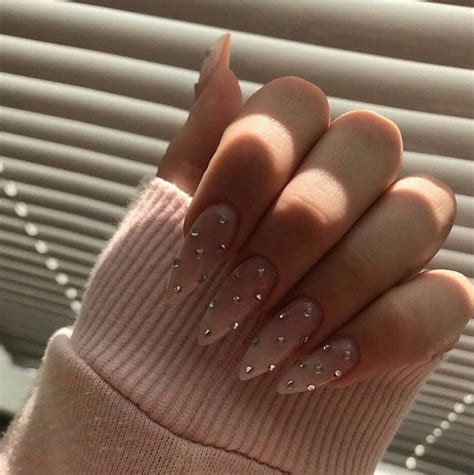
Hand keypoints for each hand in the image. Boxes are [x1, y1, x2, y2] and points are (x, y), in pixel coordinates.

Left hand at [158, 35, 472, 393]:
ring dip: (335, 283)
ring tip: (267, 346)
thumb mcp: (169, 221)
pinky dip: (379, 336)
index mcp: (292, 152)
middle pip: (369, 141)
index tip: (200, 243)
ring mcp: (396, 242)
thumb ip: (198, 144)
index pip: (297, 102)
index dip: (248, 166)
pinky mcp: (424, 308)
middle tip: (238, 297)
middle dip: (296, 225)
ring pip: (420, 209)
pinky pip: (447, 299)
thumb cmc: (181, 307)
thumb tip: (220, 55)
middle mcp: (353, 183)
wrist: (192, 398)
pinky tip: (314, 369)